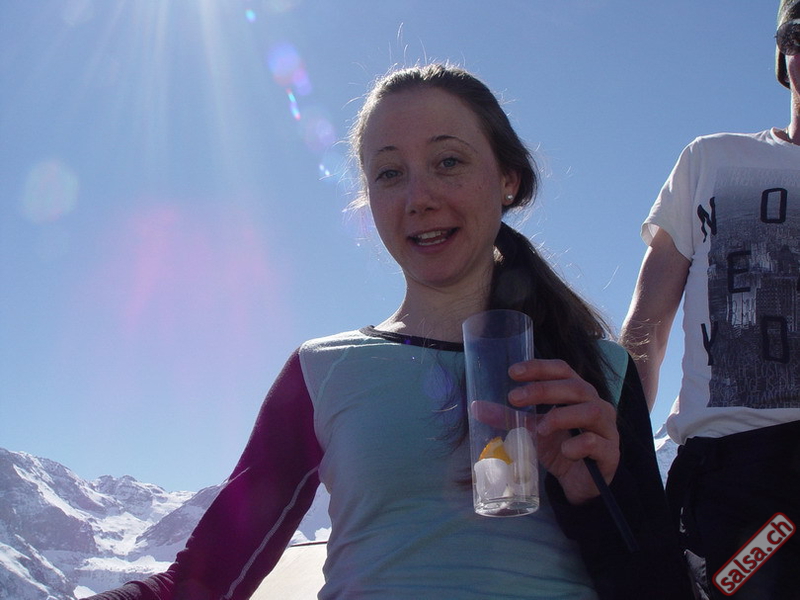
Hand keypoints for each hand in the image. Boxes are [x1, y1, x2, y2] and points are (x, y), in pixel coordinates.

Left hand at [507, 358, 619, 504]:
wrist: (579, 484)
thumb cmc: (559, 448)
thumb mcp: (531, 430)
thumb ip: (509, 417)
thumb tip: (476, 407)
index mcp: (577, 393)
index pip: (563, 370)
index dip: (540, 367)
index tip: (513, 372)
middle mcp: (596, 405)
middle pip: (576, 387)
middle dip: (544, 390)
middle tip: (515, 398)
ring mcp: (607, 429)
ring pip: (592, 411)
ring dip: (562, 416)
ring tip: (540, 428)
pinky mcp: (611, 454)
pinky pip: (598, 443)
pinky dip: (579, 445)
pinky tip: (565, 451)